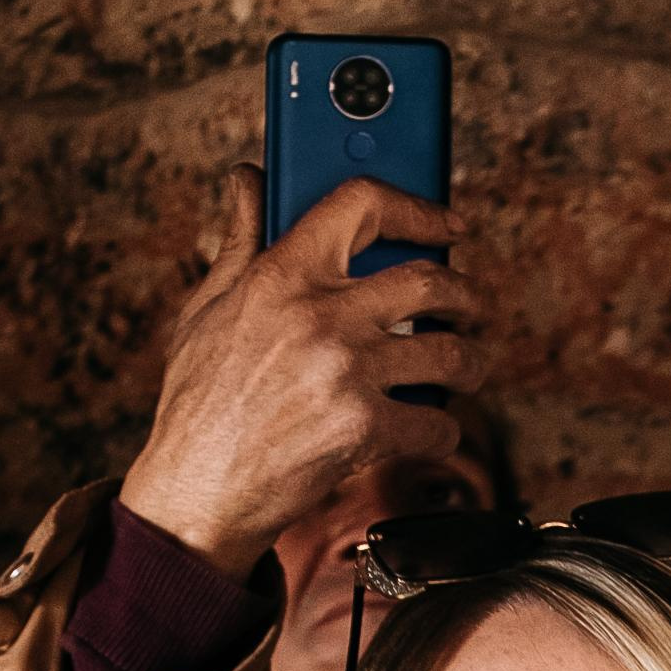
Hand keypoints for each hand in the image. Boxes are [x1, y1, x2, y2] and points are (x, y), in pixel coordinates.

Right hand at [118, 165, 484, 578]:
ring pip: (450, 352)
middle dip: (465, 292)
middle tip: (470, 305)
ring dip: (472, 361)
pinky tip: (433, 430)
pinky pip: (436, 423)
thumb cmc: (199, 402)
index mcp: (283, 273)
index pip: (364, 204)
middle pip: (430, 280)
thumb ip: (240, 240)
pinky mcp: (364, 429)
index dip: (418, 207)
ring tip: (468, 367)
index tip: (446, 222)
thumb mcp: (206, 308)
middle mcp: (322, 315)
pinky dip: (444, 431)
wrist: (198, 490)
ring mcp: (347, 372)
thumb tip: (246, 180)